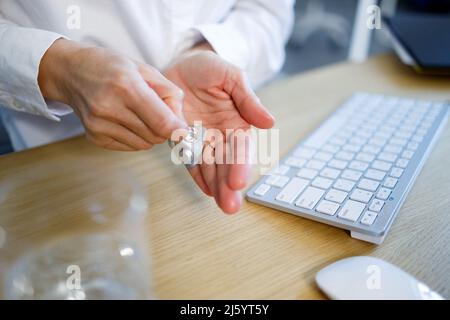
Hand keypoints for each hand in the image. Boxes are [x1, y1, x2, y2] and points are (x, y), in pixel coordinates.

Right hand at [38, 39, 185, 150]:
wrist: (70, 72)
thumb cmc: (109, 66)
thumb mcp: (144, 69)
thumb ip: (169, 93)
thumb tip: (181, 122)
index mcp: (126, 87)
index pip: (162, 122)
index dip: (178, 129)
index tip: (183, 129)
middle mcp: (110, 108)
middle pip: (155, 136)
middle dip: (164, 128)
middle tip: (158, 113)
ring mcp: (100, 125)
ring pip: (144, 144)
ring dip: (150, 134)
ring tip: (139, 114)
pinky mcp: (95, 137)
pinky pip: (130, 146)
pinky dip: (135, 137)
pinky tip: (126, 120)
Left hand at [164, 44, 274, 213]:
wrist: (180, 63)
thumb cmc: (208, 67)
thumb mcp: (231, 76)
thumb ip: (248, 99)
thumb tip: (269, 122)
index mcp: (238, 122)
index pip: (241, 148)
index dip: (240, 165)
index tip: (238, 182)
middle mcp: (222, 135)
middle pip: (227, 163)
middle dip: (229, 185)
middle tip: (230, 205)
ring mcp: (203, 140)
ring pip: (211, 167)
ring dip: (216, 186)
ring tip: (221, 204)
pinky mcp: (183, 140)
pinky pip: (190, 160)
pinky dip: (197, 175)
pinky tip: (205, 190)